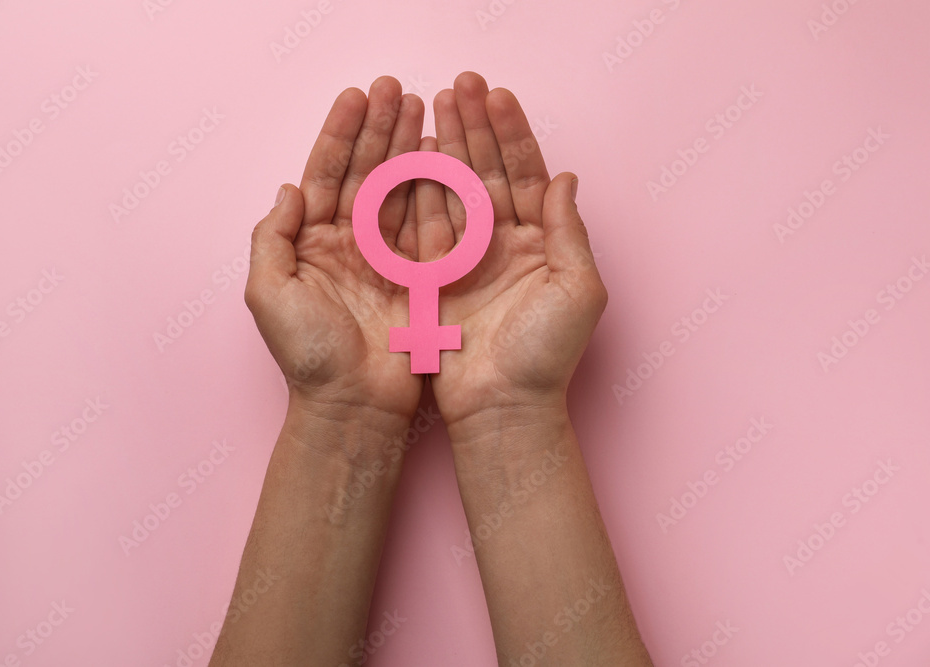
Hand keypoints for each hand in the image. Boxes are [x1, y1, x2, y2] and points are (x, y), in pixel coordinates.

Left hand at [245, 77, 426, 438]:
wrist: (354, 406)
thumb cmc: (308, 355)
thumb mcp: (269, 294)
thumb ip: (272, 238)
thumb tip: (290, 189)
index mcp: (310, 242)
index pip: (325, 174)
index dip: (340, 134)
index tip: (358, 96)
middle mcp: (348, 242)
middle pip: (365, 172)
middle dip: (380, 129)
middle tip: (398, 88)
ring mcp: (385, 257)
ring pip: (398, 189)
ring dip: (409, 148)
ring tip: (423, 108)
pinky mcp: (418, 275)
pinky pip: (427, 223)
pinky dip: (436, 188)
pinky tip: (442, 156)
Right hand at [423, 72, 607, 440]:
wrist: (502, 407)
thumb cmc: (548, 356)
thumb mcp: (577, 290)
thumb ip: (570, 232)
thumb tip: (566, 177)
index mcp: (542, 242)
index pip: (526, 174)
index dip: (511, 134)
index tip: (495, 96)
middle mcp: (504, 244)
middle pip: (487, 172)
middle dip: (473, 128)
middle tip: (458, 85)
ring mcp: (468, 258)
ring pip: (454, 191)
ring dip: (444, 148)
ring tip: (432, 105)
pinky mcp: (435, 277)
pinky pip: (425, 226)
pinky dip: (417, 191)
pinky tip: (410, 156)